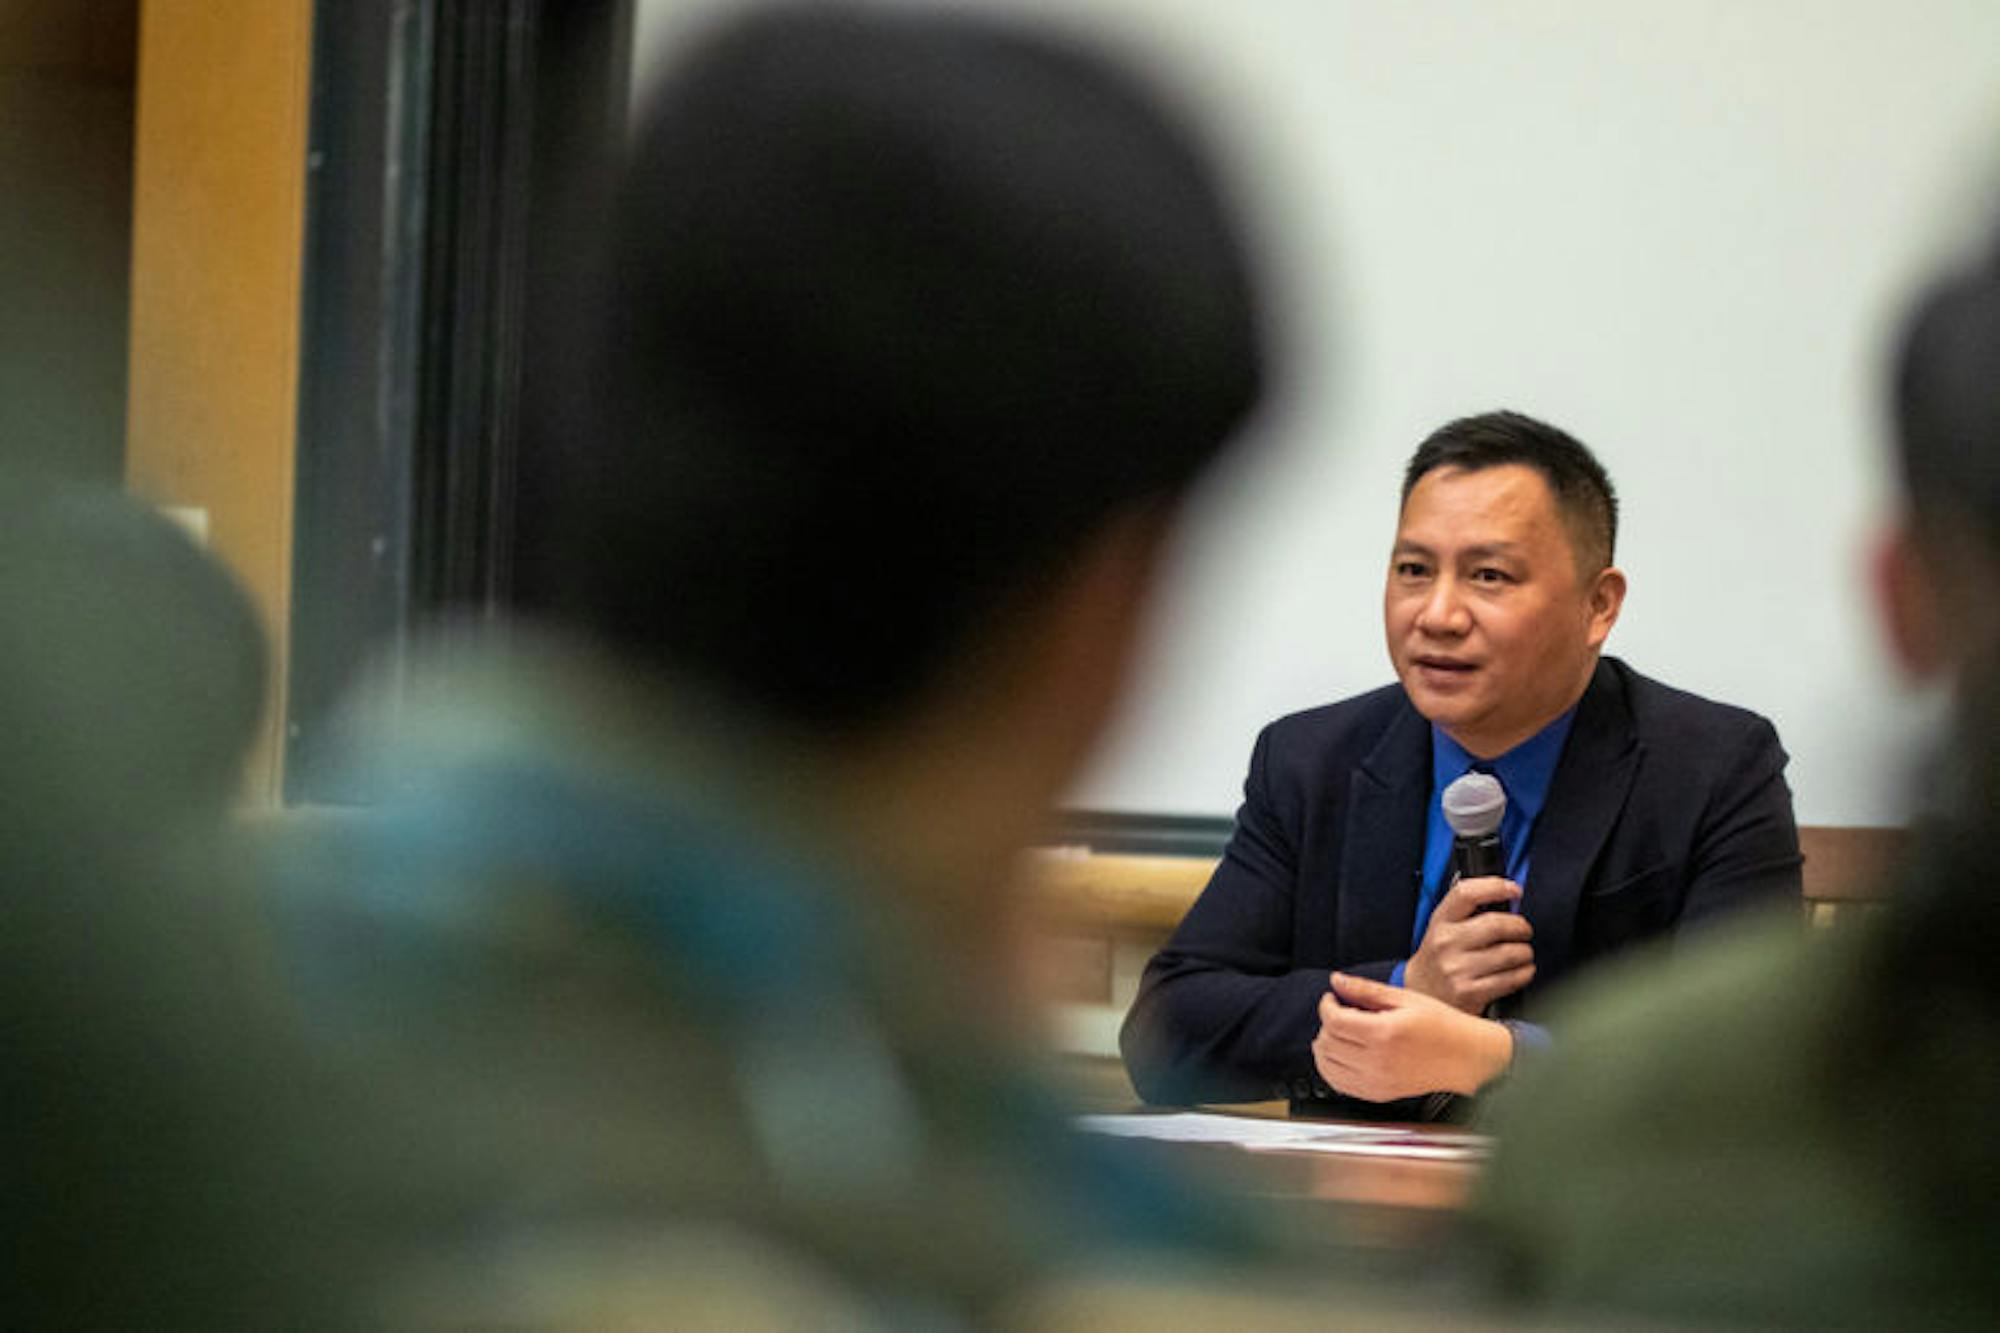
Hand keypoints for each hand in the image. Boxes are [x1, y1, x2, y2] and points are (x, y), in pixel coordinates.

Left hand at [1312, 972, 1512, 1101]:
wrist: (1466, 1058)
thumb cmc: (1443, 1027)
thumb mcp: (1405, 999)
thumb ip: (1366, 991)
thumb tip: (1337, 980)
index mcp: (1384, 1034)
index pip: (1334, 1021)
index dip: (1326, 1005)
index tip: (1332, 998)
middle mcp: (1377, 1061)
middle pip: (1327, 1042)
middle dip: (1327, 1024)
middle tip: (1341, 1013)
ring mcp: (1376, 1082)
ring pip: (1326, 1066)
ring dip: (1325, 1046)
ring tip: (1340, 1034)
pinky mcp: (1378, 1094)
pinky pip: (1339, 1084)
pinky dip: (1331, 1068)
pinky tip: (1342, 1055)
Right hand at [1403, 876, 1534, 1012]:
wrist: (1422, 994)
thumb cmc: (1440, 957)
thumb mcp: (1444, 928)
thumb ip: (1470, 912)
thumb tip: (1509, 899)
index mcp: (1440, 921)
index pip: (1466, 894)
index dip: (1495, 887)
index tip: (1514, 890)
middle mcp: (1446, 943)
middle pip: (1496, 924)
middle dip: (1520, 927)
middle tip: (1524, 930)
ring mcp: (1457, 969)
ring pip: (1510, 953)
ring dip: (1525, 952)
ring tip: (1523, 953)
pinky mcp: (1470, 993)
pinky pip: (1511, 979)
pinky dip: (1525, 973)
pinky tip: (1521, 970)